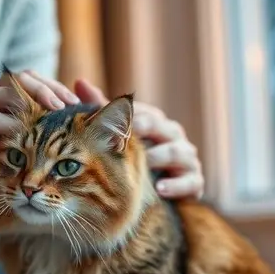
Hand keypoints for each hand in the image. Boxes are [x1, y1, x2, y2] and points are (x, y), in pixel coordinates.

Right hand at [0, 69, 78, 234]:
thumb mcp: (8, 126)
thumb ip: (31, 113)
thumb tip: (74, 103)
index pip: (21, 77)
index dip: (47, 86)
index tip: (71, 103)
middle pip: (5, 88)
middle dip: (36, 99)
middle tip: (60, 114)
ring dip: (12, 125)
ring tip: (33, 135)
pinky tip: (3, 163)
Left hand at [74, 78, 203, 200]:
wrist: (160, 191)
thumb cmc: (134, 156)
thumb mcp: (116, 134)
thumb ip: (99, 110)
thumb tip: (79, 82)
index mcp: (155, 122)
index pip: (145, 113)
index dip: (131, 114)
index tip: (114, 117)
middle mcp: (173, 136)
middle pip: (164, 127)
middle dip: (147, 127)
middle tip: (131, 130)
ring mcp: (186, 158)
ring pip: (177, 152)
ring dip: (160, 157)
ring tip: (145, 163)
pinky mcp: (194, 181)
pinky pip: (190, 181)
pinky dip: (176, 185)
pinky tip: (160, 189)